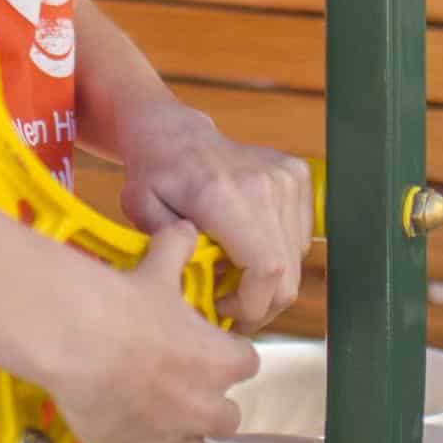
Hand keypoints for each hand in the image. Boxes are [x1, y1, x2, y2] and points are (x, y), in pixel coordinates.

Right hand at [45, 226, 256, 442]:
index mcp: (221, 361)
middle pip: (229, 418)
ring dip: (181, 433)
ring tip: (157, 414)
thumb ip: (177, 251)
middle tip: (185, 386)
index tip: (211, 350)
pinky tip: (128, 432)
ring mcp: (172, 436)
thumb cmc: (126, 305)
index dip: (229, 356)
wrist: (80, 340)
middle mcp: (206, 406)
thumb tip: (185, 230)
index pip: (248, 364)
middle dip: (212, 405)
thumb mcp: (158, 269)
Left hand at [114, 106, 312, 328]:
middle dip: (260, 305)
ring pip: (296, 260)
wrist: (177, 133)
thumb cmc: (155, 176)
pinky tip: (246, 249)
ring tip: (232, 273)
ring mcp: (288, 177)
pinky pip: (299, 238)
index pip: (266, 269)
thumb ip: (171, 254)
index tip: (221, 309)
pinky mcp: (299, 176)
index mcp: (222, 195)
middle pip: (287, 275)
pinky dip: (277, 255)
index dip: (251, 306)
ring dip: (268, 281)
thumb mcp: (143, 215)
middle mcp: (265, 184)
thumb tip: (202, 287)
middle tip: (227, 305)